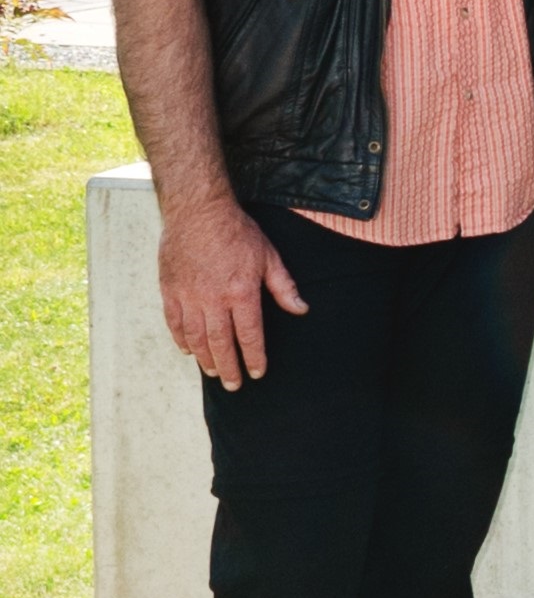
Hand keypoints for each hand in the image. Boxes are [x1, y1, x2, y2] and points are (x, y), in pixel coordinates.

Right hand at [158, 199, 300, 387]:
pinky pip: (174, 323)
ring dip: (205, 359)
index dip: (254, 357)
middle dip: (229, 367)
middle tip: (234, 385)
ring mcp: (188, 297)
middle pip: (221, 343)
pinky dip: (181, 340)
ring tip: (214, 372)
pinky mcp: (169, 291)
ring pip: (196, 338)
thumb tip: (301, 310)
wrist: (198, 212)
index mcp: (241, 293)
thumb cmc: (238, 232)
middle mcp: (213, 300)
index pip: (249, 335)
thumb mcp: (269, 256)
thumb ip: (284, 287)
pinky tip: (189, 351)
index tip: (258, 373)